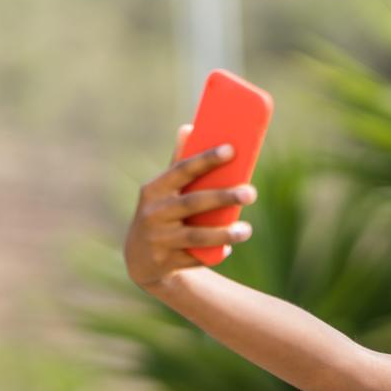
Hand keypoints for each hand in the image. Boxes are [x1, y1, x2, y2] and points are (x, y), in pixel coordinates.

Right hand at [123, 123, 257, 289]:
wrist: (140, 258)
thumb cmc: (160, 214)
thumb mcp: (162, 191)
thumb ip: (177, 164)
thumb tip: (189, 127)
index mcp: (154, 190)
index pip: (182, 170)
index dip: (206, 159)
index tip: (231, 150)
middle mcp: (154, 214)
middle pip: (193, 203)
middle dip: (223, 197)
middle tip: (251, 192)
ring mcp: (159, 240)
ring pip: (196, 236)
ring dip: (224, 233)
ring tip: (246, 230)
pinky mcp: (165, 263)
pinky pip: (195, 258)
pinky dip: (215, 254)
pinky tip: (229, 248)